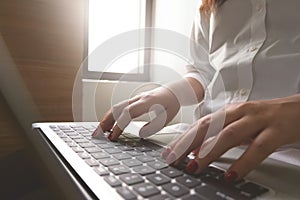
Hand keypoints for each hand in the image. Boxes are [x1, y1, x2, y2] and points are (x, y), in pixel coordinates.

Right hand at [92, 86, 179, 139]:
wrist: (175, 91)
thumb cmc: (172, 103)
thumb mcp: (167, 117)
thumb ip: (154, 126)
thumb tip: (140, 134)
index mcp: (146, 102)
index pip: (127, 113)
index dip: (118, 125)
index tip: (113, 136)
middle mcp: (138, 99)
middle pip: (117, 108)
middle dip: (105, 121)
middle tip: (97, 134)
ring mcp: (135, 99)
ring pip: (117, 107)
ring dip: (107, 119)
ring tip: (101, 131)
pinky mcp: (135, 101)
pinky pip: (120, 107)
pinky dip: (113, 116)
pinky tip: (110, 125)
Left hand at [162, 94, 299, 180]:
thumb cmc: (267, 118)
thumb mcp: (240, 124)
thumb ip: (221, 135)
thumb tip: (198, 151)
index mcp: (230, 112)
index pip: (200, 125)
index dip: (183, 138)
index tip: (170, 152)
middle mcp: (240, 113)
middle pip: (209, 127)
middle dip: (188, 144)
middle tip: (173, 159)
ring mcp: (258, 120)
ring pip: (229, 135)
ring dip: (209, 152)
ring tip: (195, 167)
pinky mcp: (276, 131)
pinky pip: (258, 148)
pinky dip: (243, 162)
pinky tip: (232, 174)